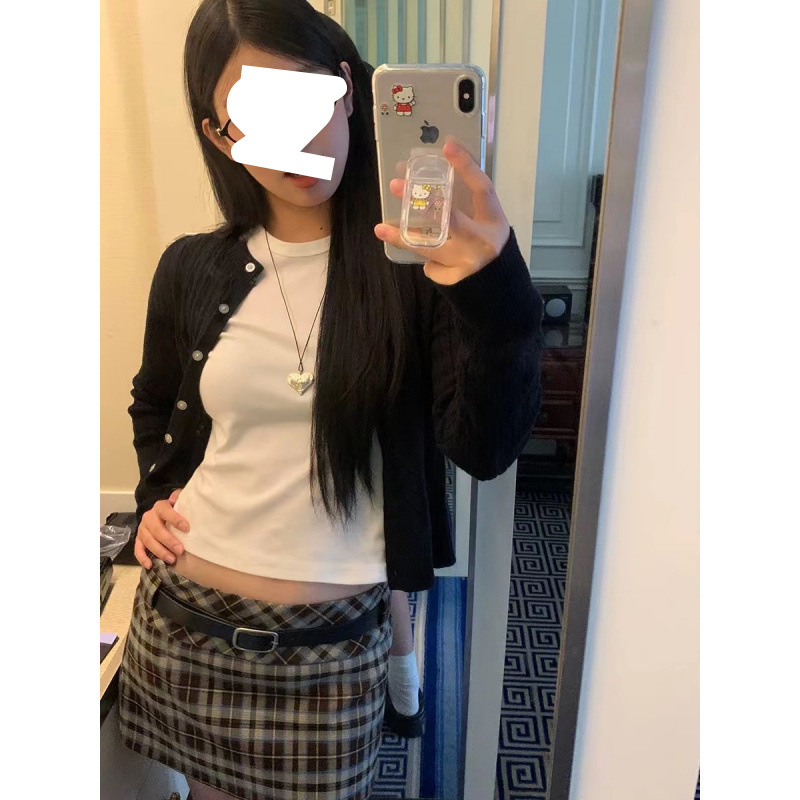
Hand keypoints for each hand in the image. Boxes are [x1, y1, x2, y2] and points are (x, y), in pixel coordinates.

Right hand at [134, 488, 187, 568]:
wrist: (159, 514)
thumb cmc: (173, 510)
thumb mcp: (178, 501)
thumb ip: (179, 497)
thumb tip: (176, 497)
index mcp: (160, 507)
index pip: (166, 511)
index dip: (175, 519)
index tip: (187, 528)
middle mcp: (149, 517)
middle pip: (157, 530)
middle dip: (169, 541)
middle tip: (180, 550)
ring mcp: (142, 529)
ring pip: (148, 541)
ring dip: (160, 551)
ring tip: (172, 559)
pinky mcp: (138, 540)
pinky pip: (138, 550)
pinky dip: (142, 558)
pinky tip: (150, 565)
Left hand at [374, 137, 510, 284]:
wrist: (499, 288)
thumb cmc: (488, 246)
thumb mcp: (487, 224)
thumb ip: (468, 207)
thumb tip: (432, 185)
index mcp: (494, 221)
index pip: (482, 189)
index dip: (467, 167)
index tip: (447, 145)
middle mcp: (482, 241)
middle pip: (450, 220)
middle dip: (422, 202)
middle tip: (396, 186)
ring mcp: (468, 262)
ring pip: (430, 247)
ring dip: (403, 237)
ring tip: (381, 229)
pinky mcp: (455, 279)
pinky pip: (432, 266)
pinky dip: (428, 262)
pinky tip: (431, 261)